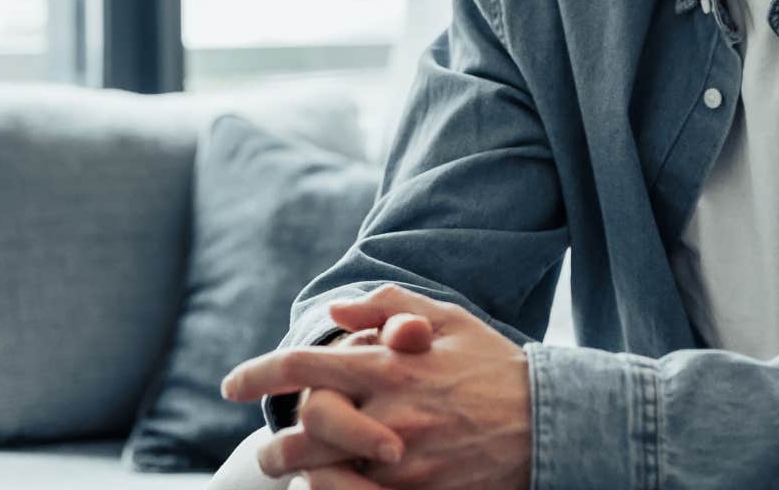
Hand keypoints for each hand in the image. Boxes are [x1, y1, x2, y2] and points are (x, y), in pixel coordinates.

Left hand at [224, 285, 532, 489]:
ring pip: (321, 475)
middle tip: (269, 450)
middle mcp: (391, 412)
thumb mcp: (448, 319)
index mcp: (392, 364)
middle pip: (302, 428)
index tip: (230, 384)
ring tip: (293, 474)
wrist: (548, 422)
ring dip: (296, 475)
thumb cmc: (494, 365)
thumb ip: (388, 307)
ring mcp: (403, 461)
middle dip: (274, 444)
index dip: (256, 374)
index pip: (303, 365)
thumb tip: (335, 311)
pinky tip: (327, 488)